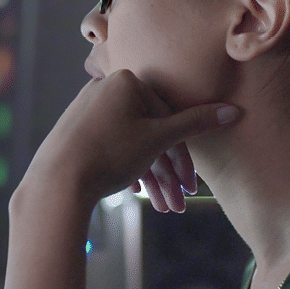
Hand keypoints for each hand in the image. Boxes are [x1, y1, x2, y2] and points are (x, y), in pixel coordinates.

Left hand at [22, 69, 239, 209]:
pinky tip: (134, 191)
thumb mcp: (158, 139)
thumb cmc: (109, 154)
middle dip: (166, 173)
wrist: (56, 181)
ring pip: (130, 142)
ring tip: (160, 207)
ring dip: (149, 176)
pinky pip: (109, 144)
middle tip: (176, 204)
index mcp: (126, 81)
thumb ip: (196, 123)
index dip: (183, 157)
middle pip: (149, 132)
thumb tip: (233, 111)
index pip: (167, 119)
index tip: (191, 187)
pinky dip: (125, 167)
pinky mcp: (74, 128)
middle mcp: (104, 88)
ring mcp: (87, 108)